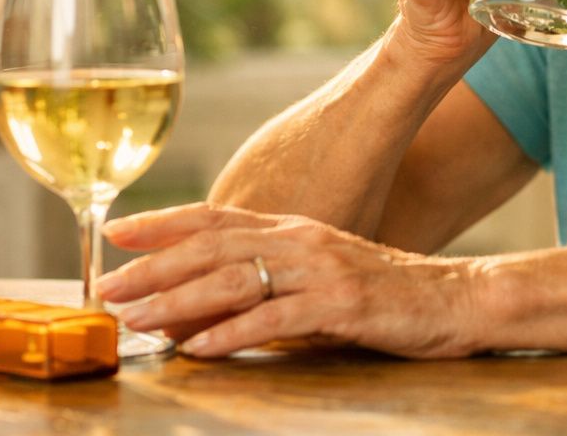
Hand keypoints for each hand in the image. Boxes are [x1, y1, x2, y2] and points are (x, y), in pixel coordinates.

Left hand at [99, 203, 483, 359]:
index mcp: (295, 229)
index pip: (217, 217)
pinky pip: (274, 318)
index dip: (164, 222)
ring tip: (137, 320)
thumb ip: (268, 284)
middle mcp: (302, 240)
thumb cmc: (387, 293)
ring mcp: (321, 269)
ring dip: (179, 300)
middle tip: (109, 286)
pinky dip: (231, 333)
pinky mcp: (341, 303)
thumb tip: (201, 306)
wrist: (457, 298)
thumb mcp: (320, 278)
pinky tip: (198, 348)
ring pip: (235, 278)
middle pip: (214, 245)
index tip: (116, 233)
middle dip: (155, 265)